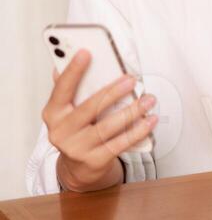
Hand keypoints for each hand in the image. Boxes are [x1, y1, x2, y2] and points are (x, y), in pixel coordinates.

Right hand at [43, 50, 156, 192]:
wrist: (78, 168)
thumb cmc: (76, 129)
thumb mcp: (67, 110)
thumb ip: (69, 87)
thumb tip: (68, 57)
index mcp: (53, 113)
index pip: (61, 88)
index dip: (73, 70)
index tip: (86, 52)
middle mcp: (61, 131)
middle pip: (90, 108)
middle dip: (113, 92)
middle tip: (131, 80)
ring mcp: (77, 148)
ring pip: (108, 127)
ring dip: (132, 111)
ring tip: (148, 99)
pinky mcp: (95, 161)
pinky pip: (120, 144)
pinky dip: (138, 131)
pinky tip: (150, 121)